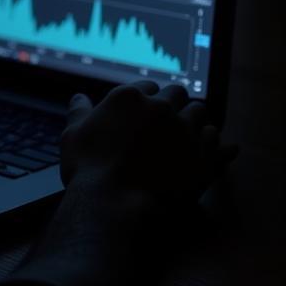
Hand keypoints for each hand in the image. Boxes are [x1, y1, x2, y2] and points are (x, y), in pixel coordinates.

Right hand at [61, 80, 238, 207]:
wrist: (114, 205)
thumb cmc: (88, 168)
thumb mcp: (73, 133)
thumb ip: (79, 110)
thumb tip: (79, 97)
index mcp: (129, 97)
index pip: (147, 86)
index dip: (146, 98)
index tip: (145, 112)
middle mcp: (160, 108)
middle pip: (177, 93)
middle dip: (174, 103)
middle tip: (169, 120)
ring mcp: (184, 131)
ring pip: (200, 112)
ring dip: (195, 119)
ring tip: (189, 133)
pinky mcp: (203, 157)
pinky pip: (218, 140)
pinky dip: (213, 143)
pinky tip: (210, 149)